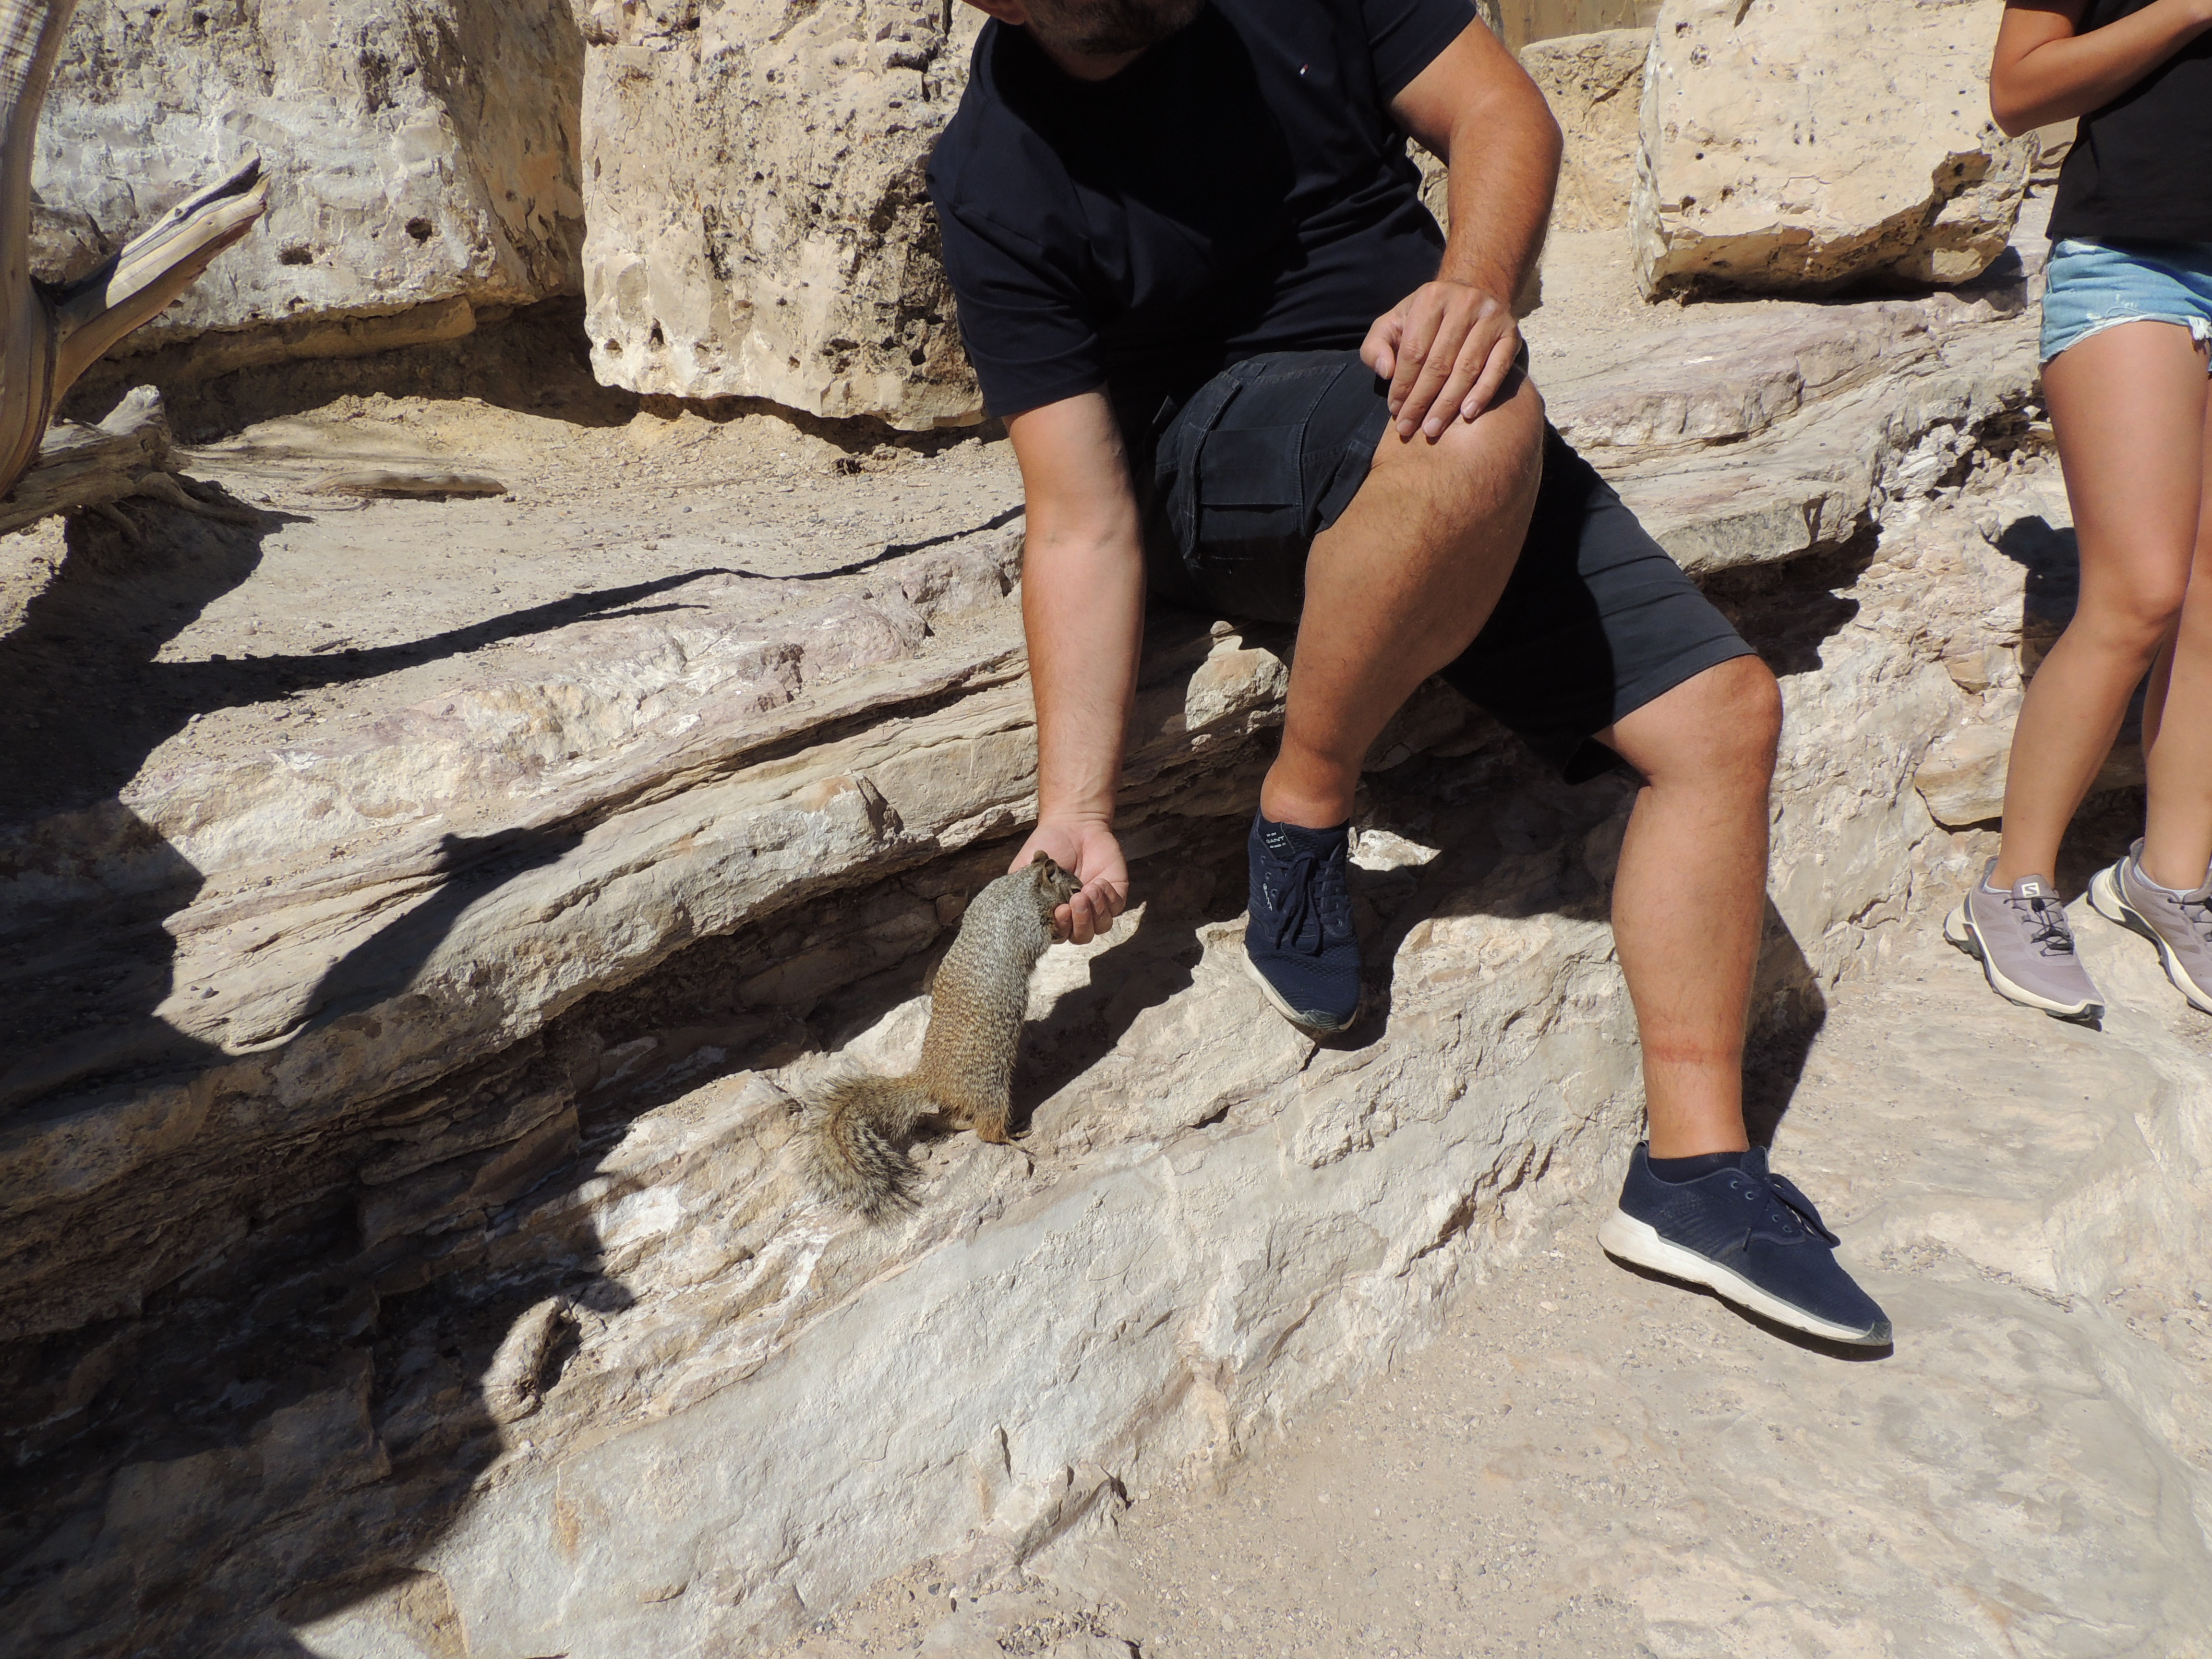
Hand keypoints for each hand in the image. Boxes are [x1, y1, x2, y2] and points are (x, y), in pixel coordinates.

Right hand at [1011, 817, 1128, 944]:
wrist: (1071, 824)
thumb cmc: (1047, 847)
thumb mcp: (1024, 869)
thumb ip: (1017, 892)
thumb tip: (1015, 913)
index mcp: (1056, 914)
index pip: (1060, 934)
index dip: (1061, 929)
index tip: (1059, 910)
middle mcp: (1077, 914)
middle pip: (1082, 936)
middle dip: (1080, 923)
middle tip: (1075, 900)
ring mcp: (1098, 905)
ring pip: (1102, 926)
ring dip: (1096, 911)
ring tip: (1088, 889)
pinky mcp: (1115, 893)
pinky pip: (1116, 907)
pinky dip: (1109, 898)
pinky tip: (1099, 882)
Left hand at [1361, 278, 1522, 441]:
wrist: (1471, 294)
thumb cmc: (1426, 318)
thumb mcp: (1393, 323)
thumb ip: (1376, 346)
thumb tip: (1386, 372)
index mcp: (1431, 298)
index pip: (1414, 350)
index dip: (1403, 384)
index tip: (1395, 410)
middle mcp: (1464, 303)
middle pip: (1439, 363)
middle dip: (1421, 400)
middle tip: (1410, 427)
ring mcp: (1491, 317)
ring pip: (1467, 368)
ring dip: (1448, 403)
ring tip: (1433, 428)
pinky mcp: (1511, 334)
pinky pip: (1497, 368)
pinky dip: (1483, 393)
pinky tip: (1468, 414)